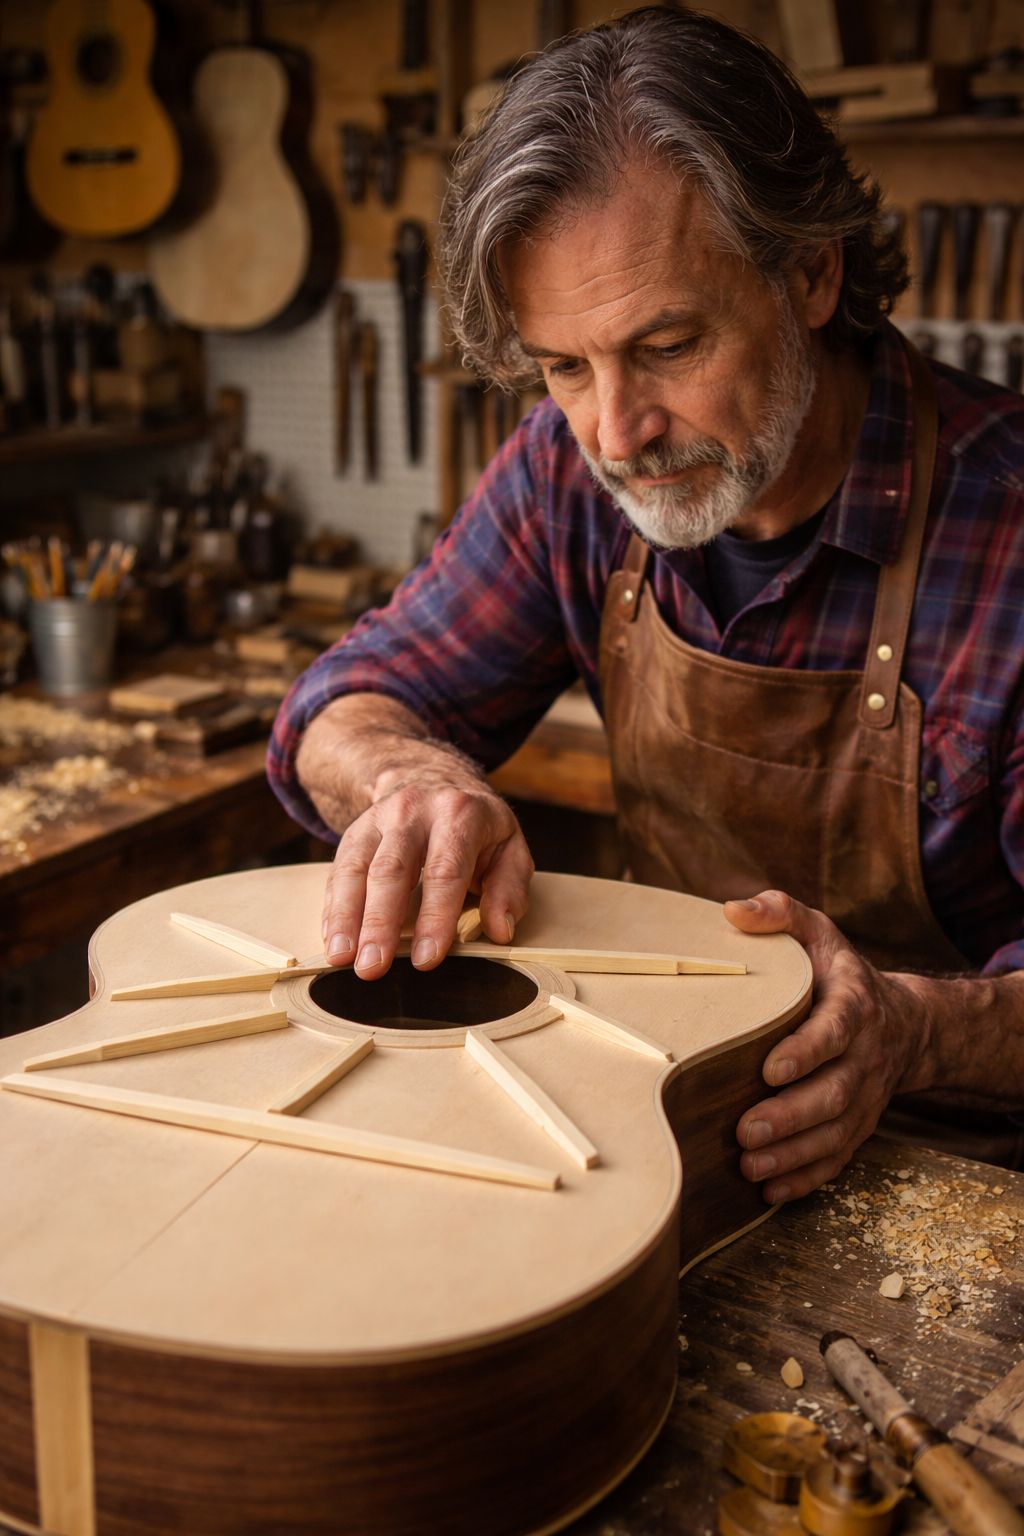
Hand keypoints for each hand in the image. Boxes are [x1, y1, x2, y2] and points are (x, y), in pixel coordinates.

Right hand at [321, 770, 533, 978]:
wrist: (432, 778)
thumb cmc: (476, 827)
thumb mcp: (509, 847)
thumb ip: (509, 889)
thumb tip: (499, 930)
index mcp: (459, 815)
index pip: (446, 870)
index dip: (435, 917)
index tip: (427, 959)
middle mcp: (413, 812)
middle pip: (392, 869)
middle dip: (380, 922)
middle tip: (372, 967)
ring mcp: (378, 819)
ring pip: (356, 868)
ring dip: (346, 917)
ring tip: (343, 958)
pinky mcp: (354, 831)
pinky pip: (338, 870)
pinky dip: (333, 908)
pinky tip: (333, 940)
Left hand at [723, 890, 926, 1202]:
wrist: (901, 1023)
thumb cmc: (837, 974)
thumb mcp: (816, 932)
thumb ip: (780, 913)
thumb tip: (732, 910)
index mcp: (854, 1007)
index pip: (835, 1031)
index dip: (807, 1051)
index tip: (770, 1068)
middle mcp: (865, 1057)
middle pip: (834, 1094)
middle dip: (790, 1116)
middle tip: (745, 1130)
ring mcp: (864, 1098)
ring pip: (835, 1134)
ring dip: (793, 1154)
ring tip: (750, 1164)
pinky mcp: (856, 1126)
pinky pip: (837, 1159)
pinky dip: (806, 1179)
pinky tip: (770, 1190)